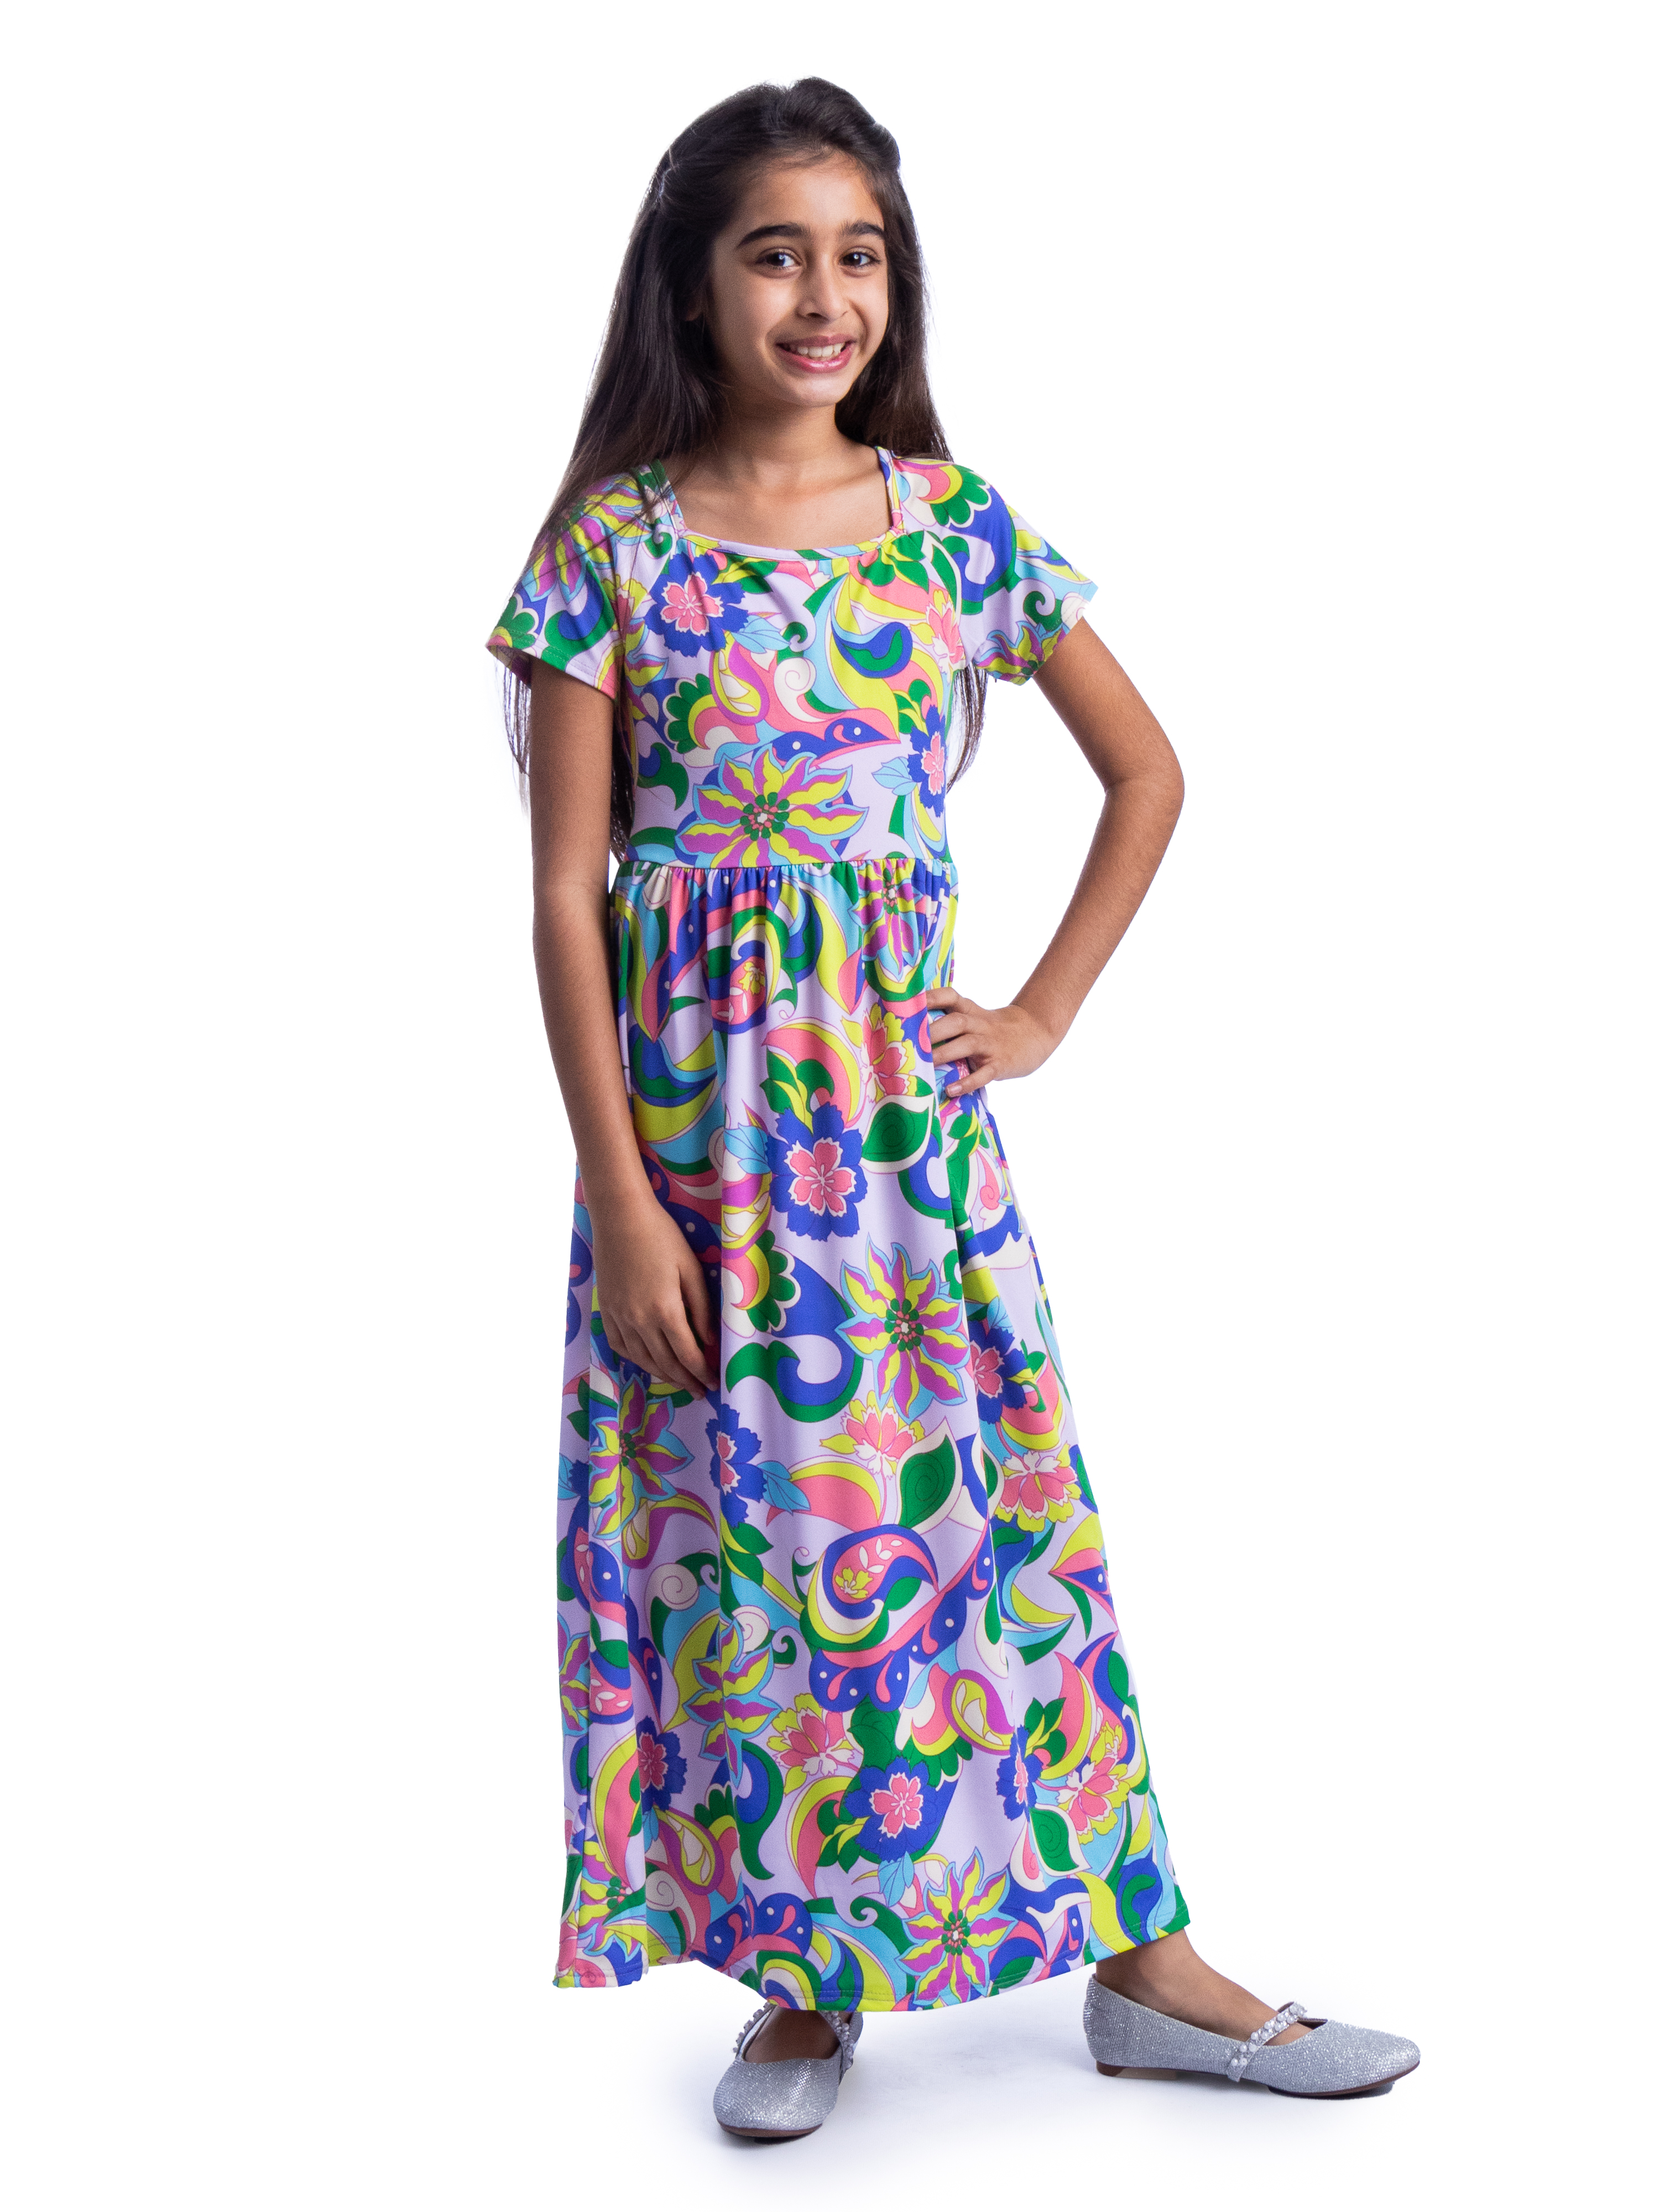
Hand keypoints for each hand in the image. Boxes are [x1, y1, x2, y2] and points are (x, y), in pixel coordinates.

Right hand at [589, 1189, 714, 1395]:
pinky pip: (620, 1345)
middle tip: (700, 1391)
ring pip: (641, 1359)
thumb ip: (701, 1308)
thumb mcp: (691, 1269)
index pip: (688, 1354)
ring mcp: (620, 1317)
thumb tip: (709, 1341)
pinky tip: (646, 1362)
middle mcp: (640, 1320)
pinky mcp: (607, 1309)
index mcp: (665, 1310)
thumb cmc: (662, 1237)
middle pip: (665, 1363)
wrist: (621, 1217)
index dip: (702, 1372)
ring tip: (678, 1382)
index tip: (712, 1382)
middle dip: (685, 1380)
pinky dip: (636, 1359)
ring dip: (662, 1374)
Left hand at [923, 988, 1059, 1098]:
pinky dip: (967, 1082)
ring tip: (925, 1065)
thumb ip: (949, 1022)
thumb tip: (912, 1034)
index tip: (910, 1001)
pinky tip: (951, 1090)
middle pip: (956, 1021)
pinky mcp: (1000, 1064)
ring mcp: (991, 1044)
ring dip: (944, 1053)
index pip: (950, 997)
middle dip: (933, 1030)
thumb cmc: (993, 1029)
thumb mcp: (975, 1018)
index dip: (931, 997)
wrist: (1034, 1033)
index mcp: (970, 1011)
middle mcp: (980, 1025)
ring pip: (967, 1044)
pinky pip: (984, 1074)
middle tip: (910, 1041)